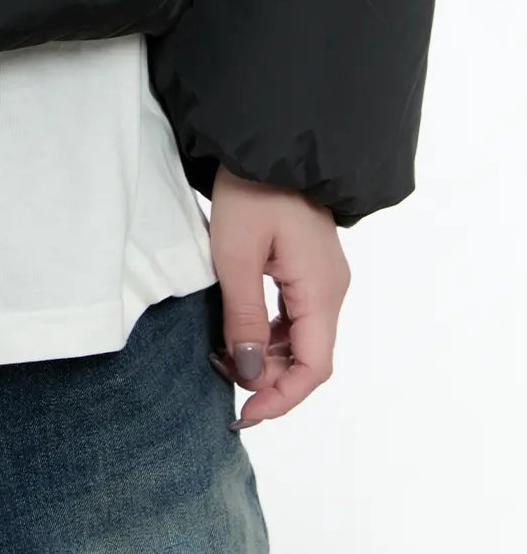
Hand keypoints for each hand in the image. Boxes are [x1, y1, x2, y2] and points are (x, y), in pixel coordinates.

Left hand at [208, 164, 349, 430]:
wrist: (268, 141)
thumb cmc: (251, 191)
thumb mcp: (234, 255)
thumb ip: (242, 317)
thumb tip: (247, 374)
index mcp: (321, 291)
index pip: (313, 368)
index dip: (282, 398)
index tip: (244, 413)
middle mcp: (331, 290)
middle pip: (309, 357)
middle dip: (269, 378)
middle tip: (222, 379)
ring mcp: (322, 278)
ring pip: (301, 338)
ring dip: (266, 355)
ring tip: (222, 355)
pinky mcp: (308, 266)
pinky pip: (294, 315)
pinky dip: (268, 332)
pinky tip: (237, 331)